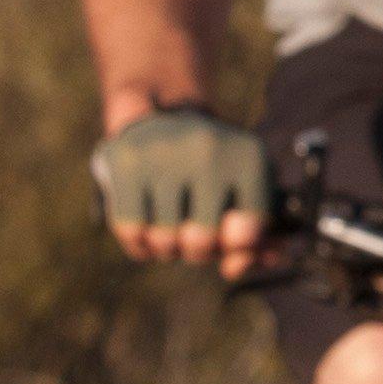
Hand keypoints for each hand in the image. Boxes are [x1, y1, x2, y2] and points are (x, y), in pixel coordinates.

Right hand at [93, 104, 273, 272]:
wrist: (161, 116)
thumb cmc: (212, 171)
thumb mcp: (244, 191)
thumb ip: (257, 239)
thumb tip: (244, 267)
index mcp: (249, 155)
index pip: (249, 232)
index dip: (238, 246)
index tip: (231, 234)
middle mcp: (209, 148)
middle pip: (202, 242)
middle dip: (198, 252)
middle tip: (195, 236)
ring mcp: (164, 154)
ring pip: (164, 241)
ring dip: (167, 249)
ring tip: (172, 229)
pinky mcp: (125, 162)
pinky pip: (131, 232)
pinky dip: (140, 243)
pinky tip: (148, 228)